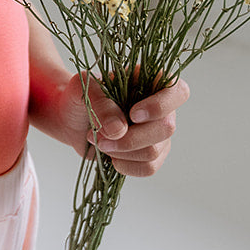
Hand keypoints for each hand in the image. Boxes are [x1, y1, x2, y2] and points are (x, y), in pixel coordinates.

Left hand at [44, 71, 188, 178]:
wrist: (71, 119)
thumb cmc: (80, 95)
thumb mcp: (83, 88)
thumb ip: (101, 103)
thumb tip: (119, 130)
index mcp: (152, 81)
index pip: (178, 92)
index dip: (161, 106)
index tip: (133, 114)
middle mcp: (162, 108)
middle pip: (166, 128)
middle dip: (131, 138)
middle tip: (100, 136)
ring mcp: (158, 133)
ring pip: (155, 151)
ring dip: (122, 152)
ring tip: (99, 142)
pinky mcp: (150, 155)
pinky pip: (148, 168)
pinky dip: (126, 166)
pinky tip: (110, 156)